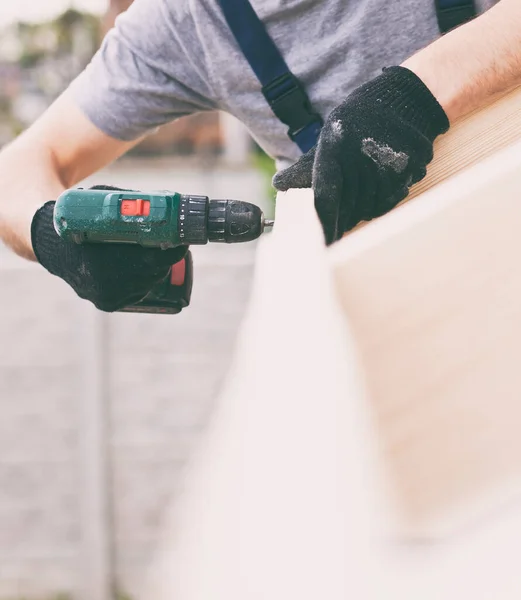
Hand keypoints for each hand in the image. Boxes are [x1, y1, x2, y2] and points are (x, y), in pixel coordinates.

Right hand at [31, 186, 188, 311]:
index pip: (151, 260)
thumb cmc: (77, 221)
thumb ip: (127, 203)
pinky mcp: (108, 304)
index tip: (182, 241)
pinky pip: (137, 293)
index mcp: (102, 260)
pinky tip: (147, 269)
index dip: (172, 251)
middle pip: (153, 274)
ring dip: (157, 270)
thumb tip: (163, 201)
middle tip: (175, 245)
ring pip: (147, 285)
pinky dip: (145, 281)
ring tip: (160, 254)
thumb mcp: (97, 203)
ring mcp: (106, 297)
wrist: (52, 247)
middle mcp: (104, 284)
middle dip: (167, 259)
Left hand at [273, 66, 449, 244]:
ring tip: (356, 206)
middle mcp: (360, 156)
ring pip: (368, 208)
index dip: (324, 221)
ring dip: (359, 213)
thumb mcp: (330, 135)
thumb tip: (278, 184)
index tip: (322, 240)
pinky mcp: (406, 172)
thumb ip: (307, 165)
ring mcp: (386, 165)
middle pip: (348, 207)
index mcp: (335, 146)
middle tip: (336, 230)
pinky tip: (375, 194)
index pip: (326, 194)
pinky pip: (388, 201)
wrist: (406, 101)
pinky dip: (379, 203)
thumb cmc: (359, 120)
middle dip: (341, 221)